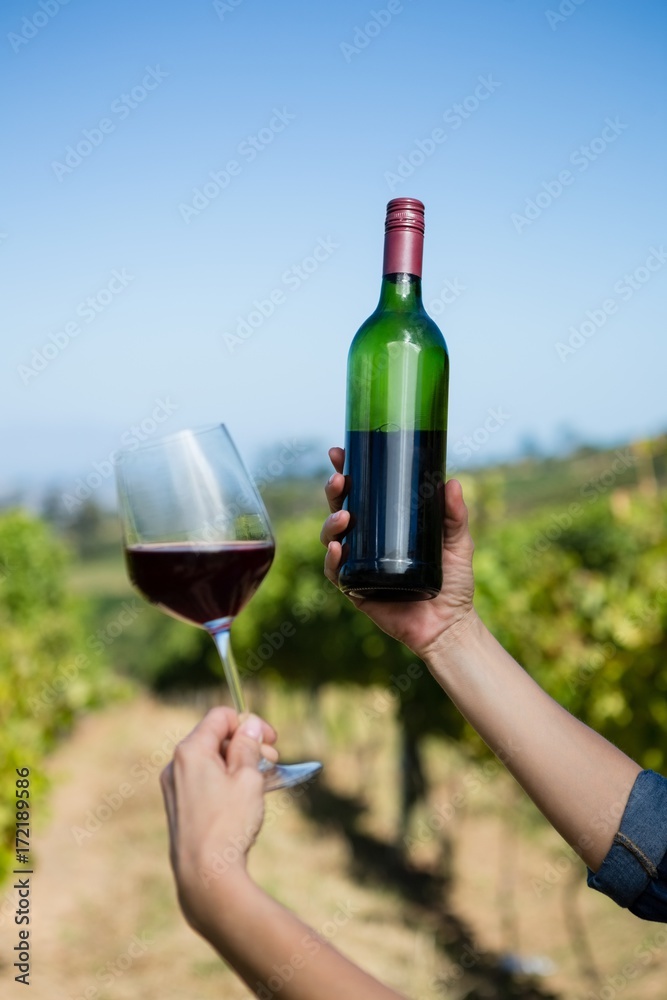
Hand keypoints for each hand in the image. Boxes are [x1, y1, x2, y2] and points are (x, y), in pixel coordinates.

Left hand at [160, 708, 276, 934]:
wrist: (205, 876)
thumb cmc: (228, 824)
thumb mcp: (247, 777)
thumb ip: (248, 745)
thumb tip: (248, 725)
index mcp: (190, 750)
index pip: (221, 717)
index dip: (250, 723)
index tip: (272, 741)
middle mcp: (176, 765)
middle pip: (216, 738)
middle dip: (247, 745)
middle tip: (273, 762)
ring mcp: (175, 787)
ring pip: (212, 762)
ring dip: (240, 765)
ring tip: (265, 782)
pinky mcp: (179, 808)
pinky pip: (205, 782)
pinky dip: (227, 782)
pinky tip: (248, 797)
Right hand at [321, 447, 476, 661]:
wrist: (450, 624)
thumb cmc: (454, 582)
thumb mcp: (457, 542)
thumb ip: (455, 515)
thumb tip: (452, 482)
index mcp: (386, 525)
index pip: (361, 493)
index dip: (346, 472)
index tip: (340, 452)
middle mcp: (368, 542)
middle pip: (340, 510)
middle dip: (334, 491)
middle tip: (340, 479)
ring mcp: (359, 565)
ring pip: (332, 538)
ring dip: (331, 523)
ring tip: (345, 516)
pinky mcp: (356, 590)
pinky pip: (336, 573)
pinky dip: (333, 560)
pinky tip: (339, 548)